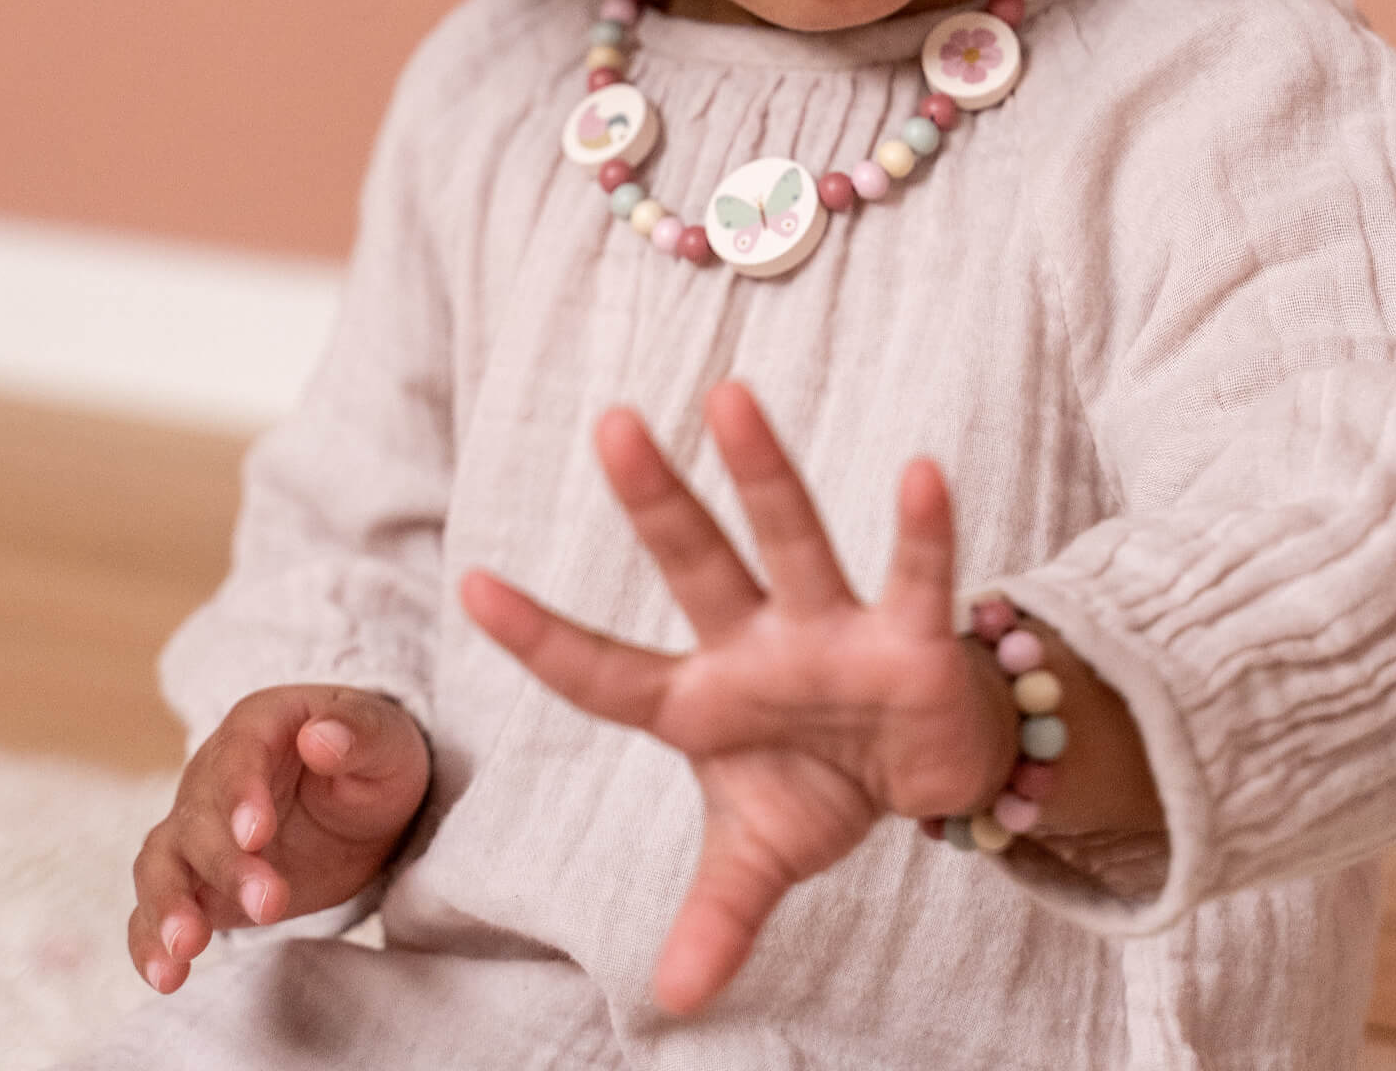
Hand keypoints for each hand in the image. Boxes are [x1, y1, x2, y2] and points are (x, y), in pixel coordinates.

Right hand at [129, 685, 429, 993]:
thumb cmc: (373, 756)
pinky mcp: (197, 882)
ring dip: (169, 905)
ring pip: (161, 862)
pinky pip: (157, 908)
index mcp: (260, 725)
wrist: (366, 800)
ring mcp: (198, 830)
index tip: (257, 834)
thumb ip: (358, 732)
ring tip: (186, 949)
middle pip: (199, 817)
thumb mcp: (386, 739)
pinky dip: (150, 940)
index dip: (240, 792)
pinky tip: (166, 975)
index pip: (238, 752)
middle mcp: (214, 774)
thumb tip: (320, 736)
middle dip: (227, 864)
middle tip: (268, 903)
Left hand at [461, 381, 1021, 1016]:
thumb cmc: (824, 783)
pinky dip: (921, 532)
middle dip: (654, 500)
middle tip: (611, 424)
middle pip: (695, 563)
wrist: (925, 771)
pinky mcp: (910, 637)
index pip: (605, 670)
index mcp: (703, 699)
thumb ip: (717, 913)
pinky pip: (917, 576)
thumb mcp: (761, 854)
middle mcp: (759, 646)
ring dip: (763, 473)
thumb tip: (671, 998)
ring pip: (791, 539)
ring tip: (729, 397)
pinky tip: (919, 472)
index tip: (470, 584)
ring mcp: (833, 631)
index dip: (542, 637)